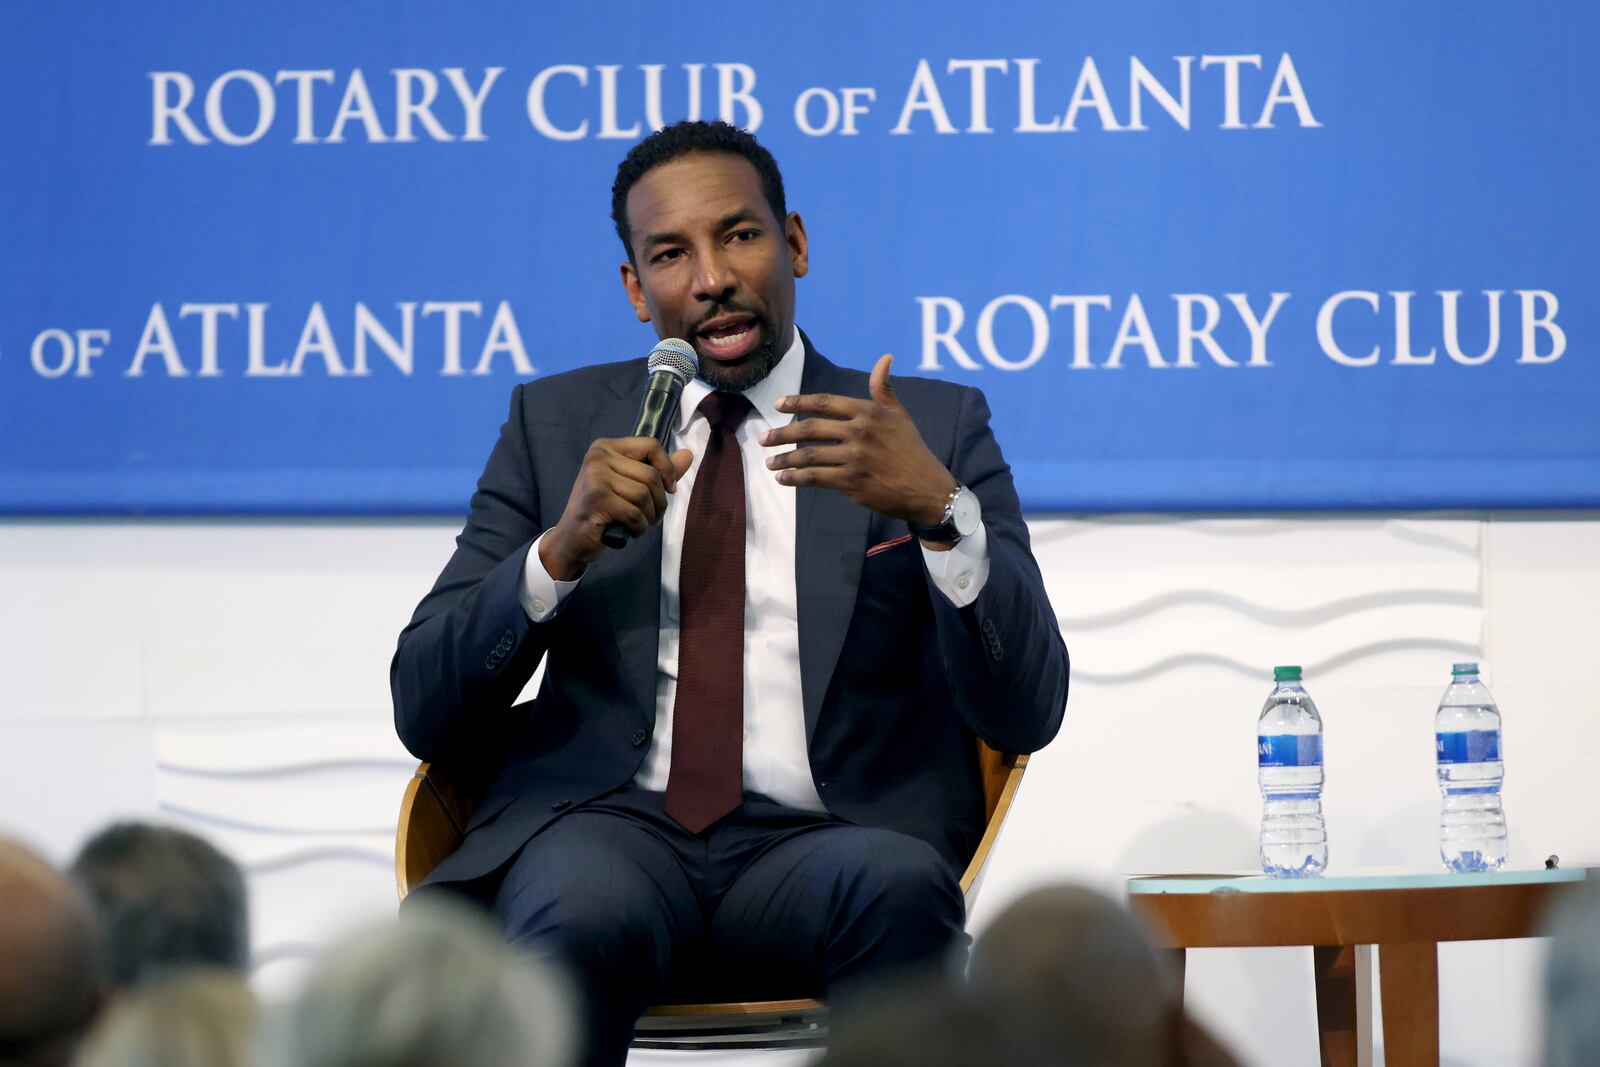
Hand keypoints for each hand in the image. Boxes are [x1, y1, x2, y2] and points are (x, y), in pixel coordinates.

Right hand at [541, 438, 692, 580]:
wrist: (572, 538)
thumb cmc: (603, 511)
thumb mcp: (631, 486)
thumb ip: (659, 470)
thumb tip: (688, 454)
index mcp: (606, 447)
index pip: (651, 445)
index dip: (667, 469)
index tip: (669, 489)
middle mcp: (599, 456)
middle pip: (651, 474)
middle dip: (659, 502)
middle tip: (652, 517)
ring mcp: (595, 476)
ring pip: (644, 494)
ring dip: (650, 516)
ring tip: (641, 524)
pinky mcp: (597, 499)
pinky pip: (635, 513)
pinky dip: (639, 528)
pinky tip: (630, 531)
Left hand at [762, 354, 957, 529]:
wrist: (928, 489)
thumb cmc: (912, 451)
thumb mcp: (900, 416)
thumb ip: (884, 389)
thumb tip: (884, 358)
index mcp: (868, 411)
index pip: (824, 402)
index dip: (797, 402)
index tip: (778, 404)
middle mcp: (859, 431)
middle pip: (809, 429)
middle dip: (781, 434)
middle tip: (763, 439)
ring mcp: (855, 457)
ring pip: (808, 456)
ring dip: (784, 460)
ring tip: (769, 463)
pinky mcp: (852, 481)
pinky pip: (815, 478)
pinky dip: (795, 479)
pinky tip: (784, 479)